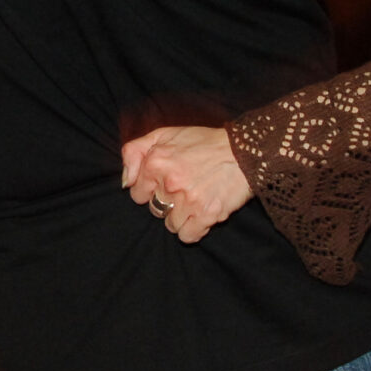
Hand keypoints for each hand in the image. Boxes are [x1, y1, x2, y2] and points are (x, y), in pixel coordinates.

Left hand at [120, 126, 252, 242]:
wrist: (245, 151)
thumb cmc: (204, 142)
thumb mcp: (165, 134)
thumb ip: (135, 152)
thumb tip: (125, 182)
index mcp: (156, 162)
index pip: (137, 193)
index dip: (152, 189)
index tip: (167, 183)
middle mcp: (169, 182)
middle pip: (155, 210)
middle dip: (167, 202)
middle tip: (186, 189)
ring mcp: (188, 200)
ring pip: (171, 224)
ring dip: (182, 216)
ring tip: (197, 199)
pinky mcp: (206, 214)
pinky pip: (187, 236)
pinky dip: (194, 229)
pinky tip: (203, 214)